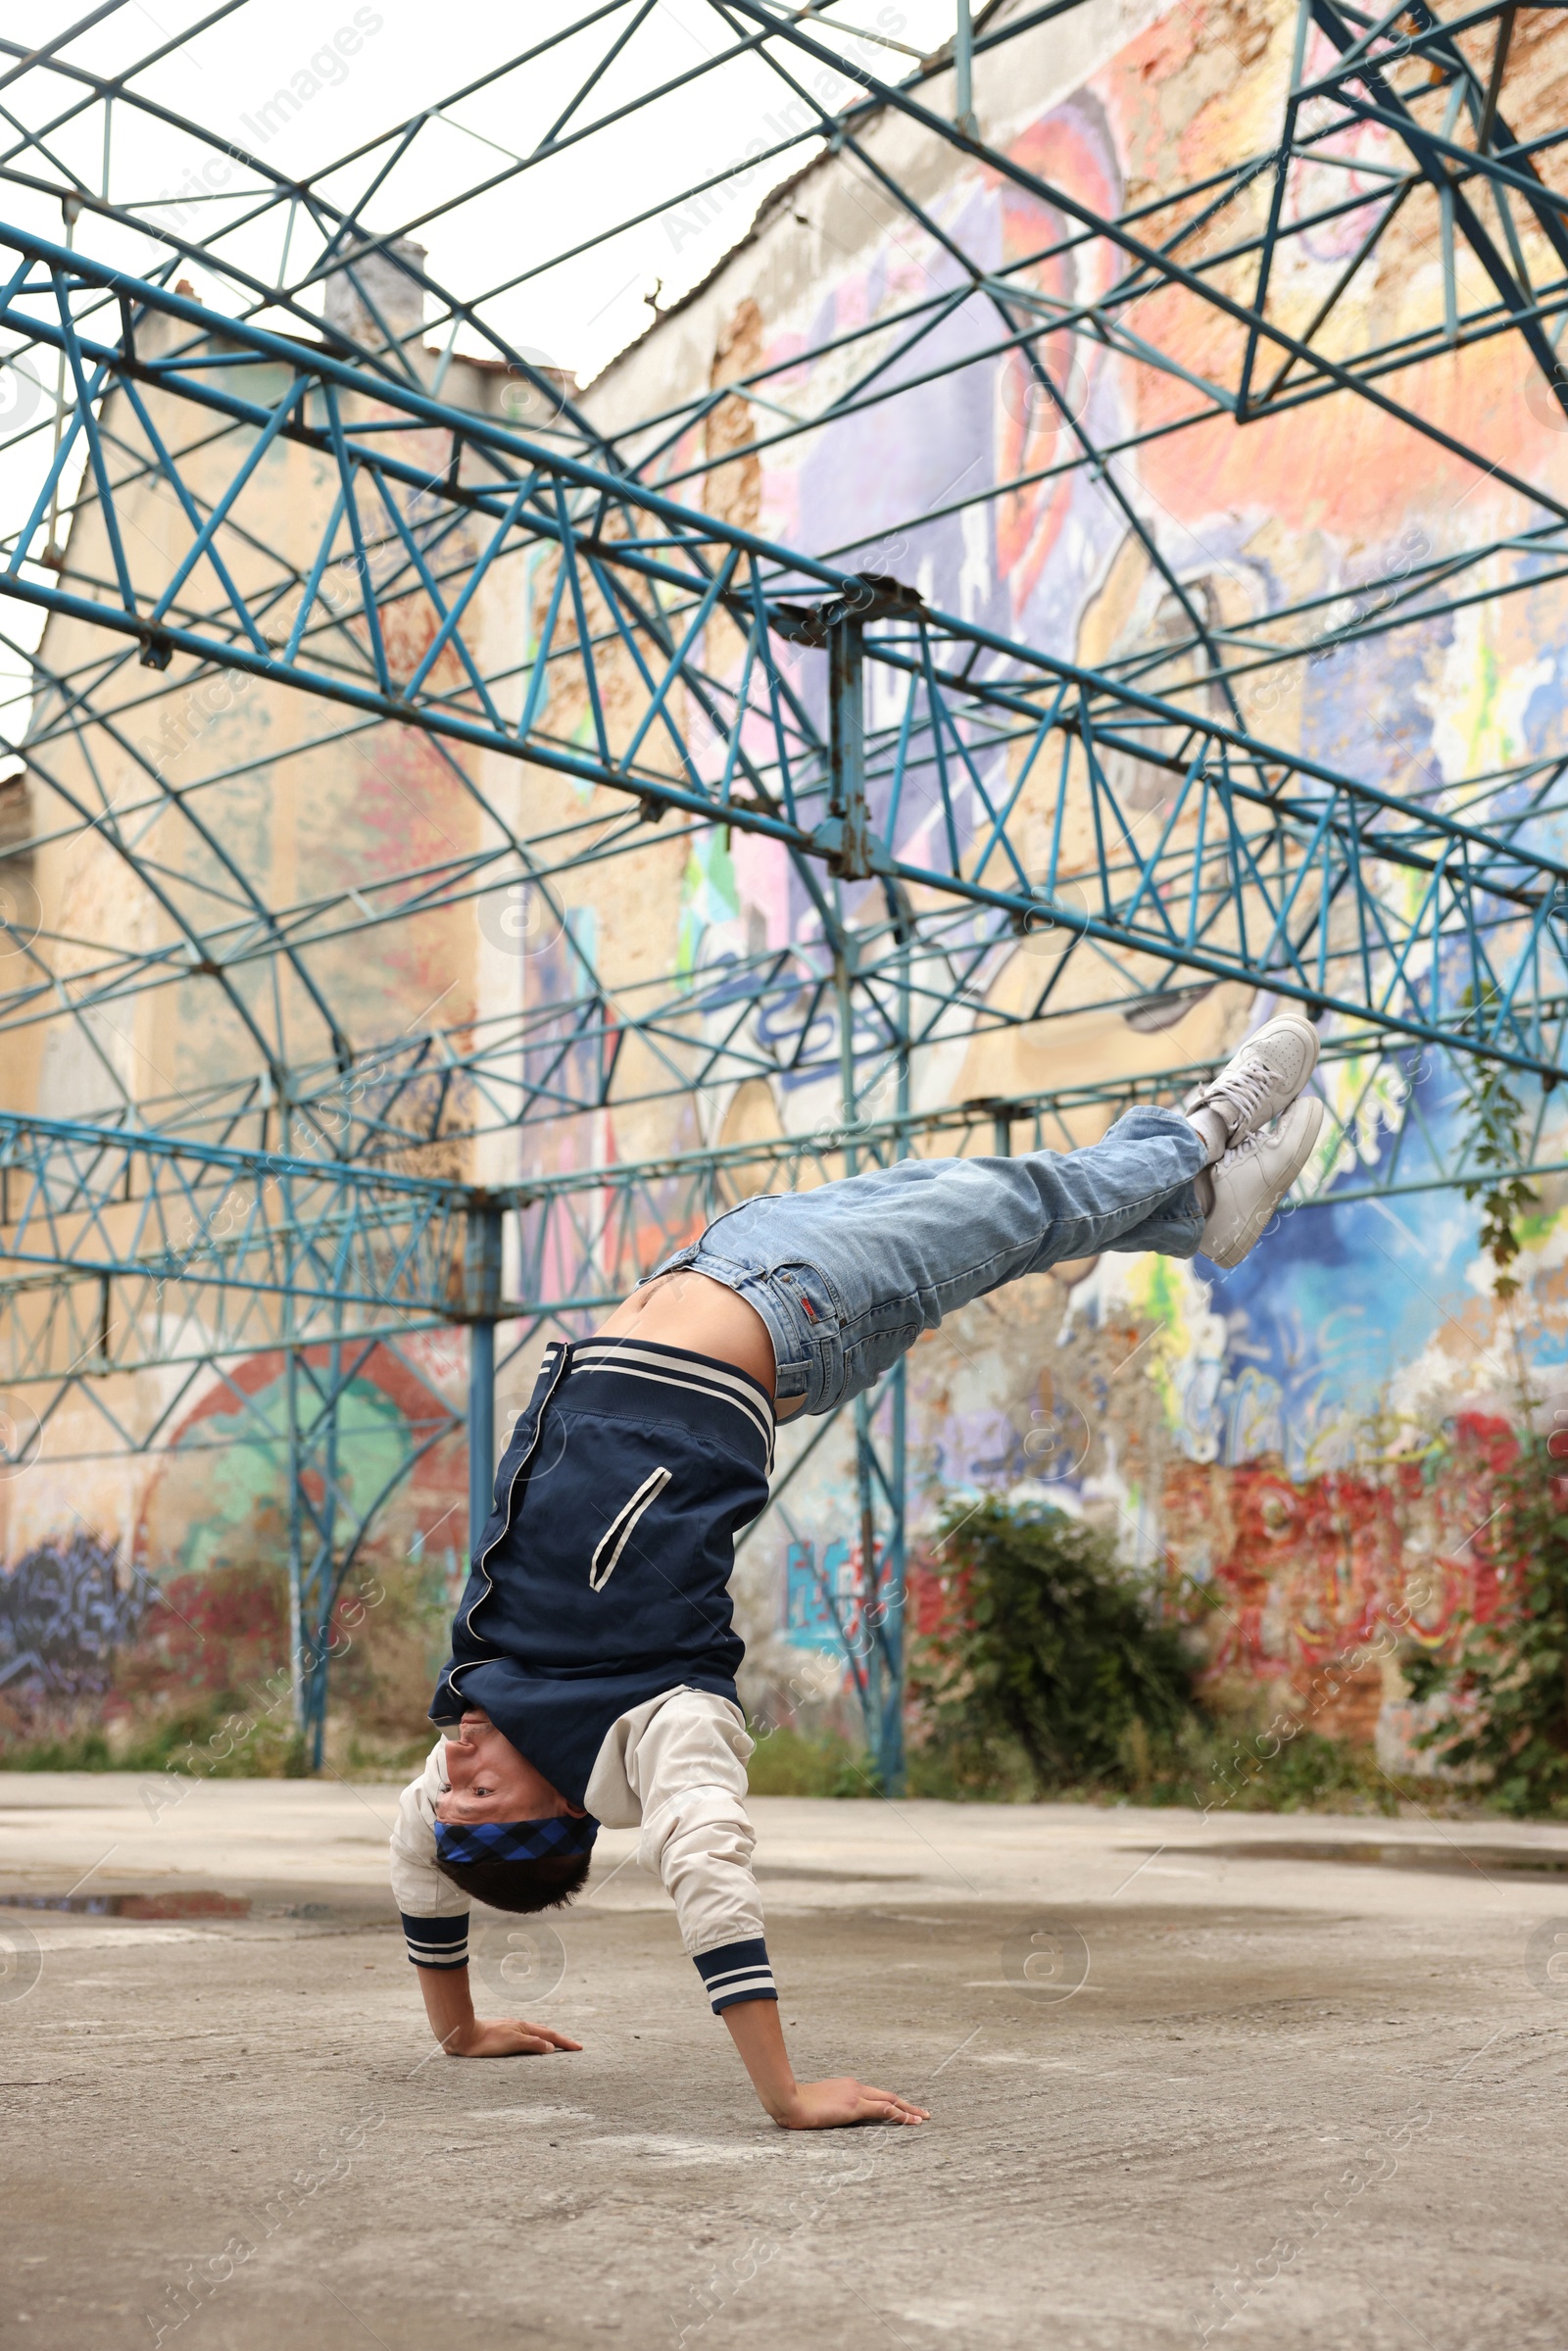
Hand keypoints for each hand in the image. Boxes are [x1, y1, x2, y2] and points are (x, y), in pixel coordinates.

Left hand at [447, 2018, 582, 2057]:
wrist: (463, 2035)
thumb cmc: (487, 2041)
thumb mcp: (512, 2042)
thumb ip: (533, 2044)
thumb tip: (551, 2047)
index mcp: (524, 2028)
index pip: (550, 2036)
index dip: (565, 2042)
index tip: (580, 2048)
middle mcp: (519, 2027)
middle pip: (545, 2032)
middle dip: (560, 2040)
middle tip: (573, 2047)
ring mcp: (510, 2030)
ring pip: (534, 2035)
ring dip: (547, 2040)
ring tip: (556, 2047)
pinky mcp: (501, 2035)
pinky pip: (525, 2038)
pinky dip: (535, 2042)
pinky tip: (530, 2047)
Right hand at [771, 2076, 927, 2128]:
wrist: (789, 2099)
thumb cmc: (797, 2104)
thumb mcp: (817, 2105)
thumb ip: (829, 2107)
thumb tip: (830, 2115)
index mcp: (847, 2086)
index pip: (875, 2095)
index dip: (891, 2102)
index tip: (903, 2109)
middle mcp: (855, 2087)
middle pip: (888, 2096)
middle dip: (907, 2105)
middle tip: (923, 2113)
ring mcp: (856, 2095)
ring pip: (890, 2101)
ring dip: (908, 2110)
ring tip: (922, 2118)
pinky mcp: (854, 2106)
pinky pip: (883, 2110)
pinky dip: (899, 2115)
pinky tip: (910, 2120)